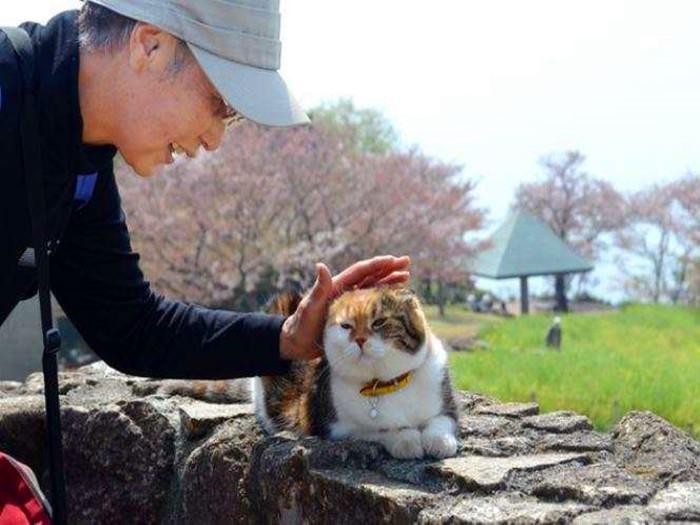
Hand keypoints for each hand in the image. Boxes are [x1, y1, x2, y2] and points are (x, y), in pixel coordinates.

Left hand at [279, 255, 410, 360]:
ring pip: (374, 288)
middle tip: (407, 262)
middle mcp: (346, 291)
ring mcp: (350, 303)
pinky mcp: (353, 316)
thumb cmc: (301, 325)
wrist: (296, 343)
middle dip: (389, 269)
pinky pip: (372, 305)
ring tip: (406, 276)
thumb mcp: (310, 306)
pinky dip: (384, 299)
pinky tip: (396, 299)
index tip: (392, 259)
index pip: (361, 271)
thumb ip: (318, 289)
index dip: (377, 265)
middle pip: (371, 276)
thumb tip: (320, 265)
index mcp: (337, 286)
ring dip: (389, 282)